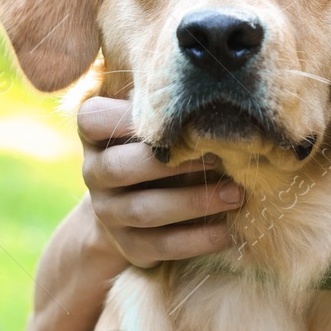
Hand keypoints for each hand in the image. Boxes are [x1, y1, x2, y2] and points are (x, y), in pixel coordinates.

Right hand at [78, 96, 242, 267]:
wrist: (136, 209)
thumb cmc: (157, 148)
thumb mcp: (153, 124)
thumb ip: (166, 108)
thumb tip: (216, 85)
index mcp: (94, 134)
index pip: (94, 119)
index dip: (129, 118)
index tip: (174, 117)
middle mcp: (93, 173)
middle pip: (120, 167)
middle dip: (172, 163)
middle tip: (222, 156)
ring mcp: (108, 212)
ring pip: (144, 210)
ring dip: (194, 203)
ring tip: (237, 195)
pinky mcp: (128, 246)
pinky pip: (161, 246)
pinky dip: (197, 239)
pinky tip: (228, 230)